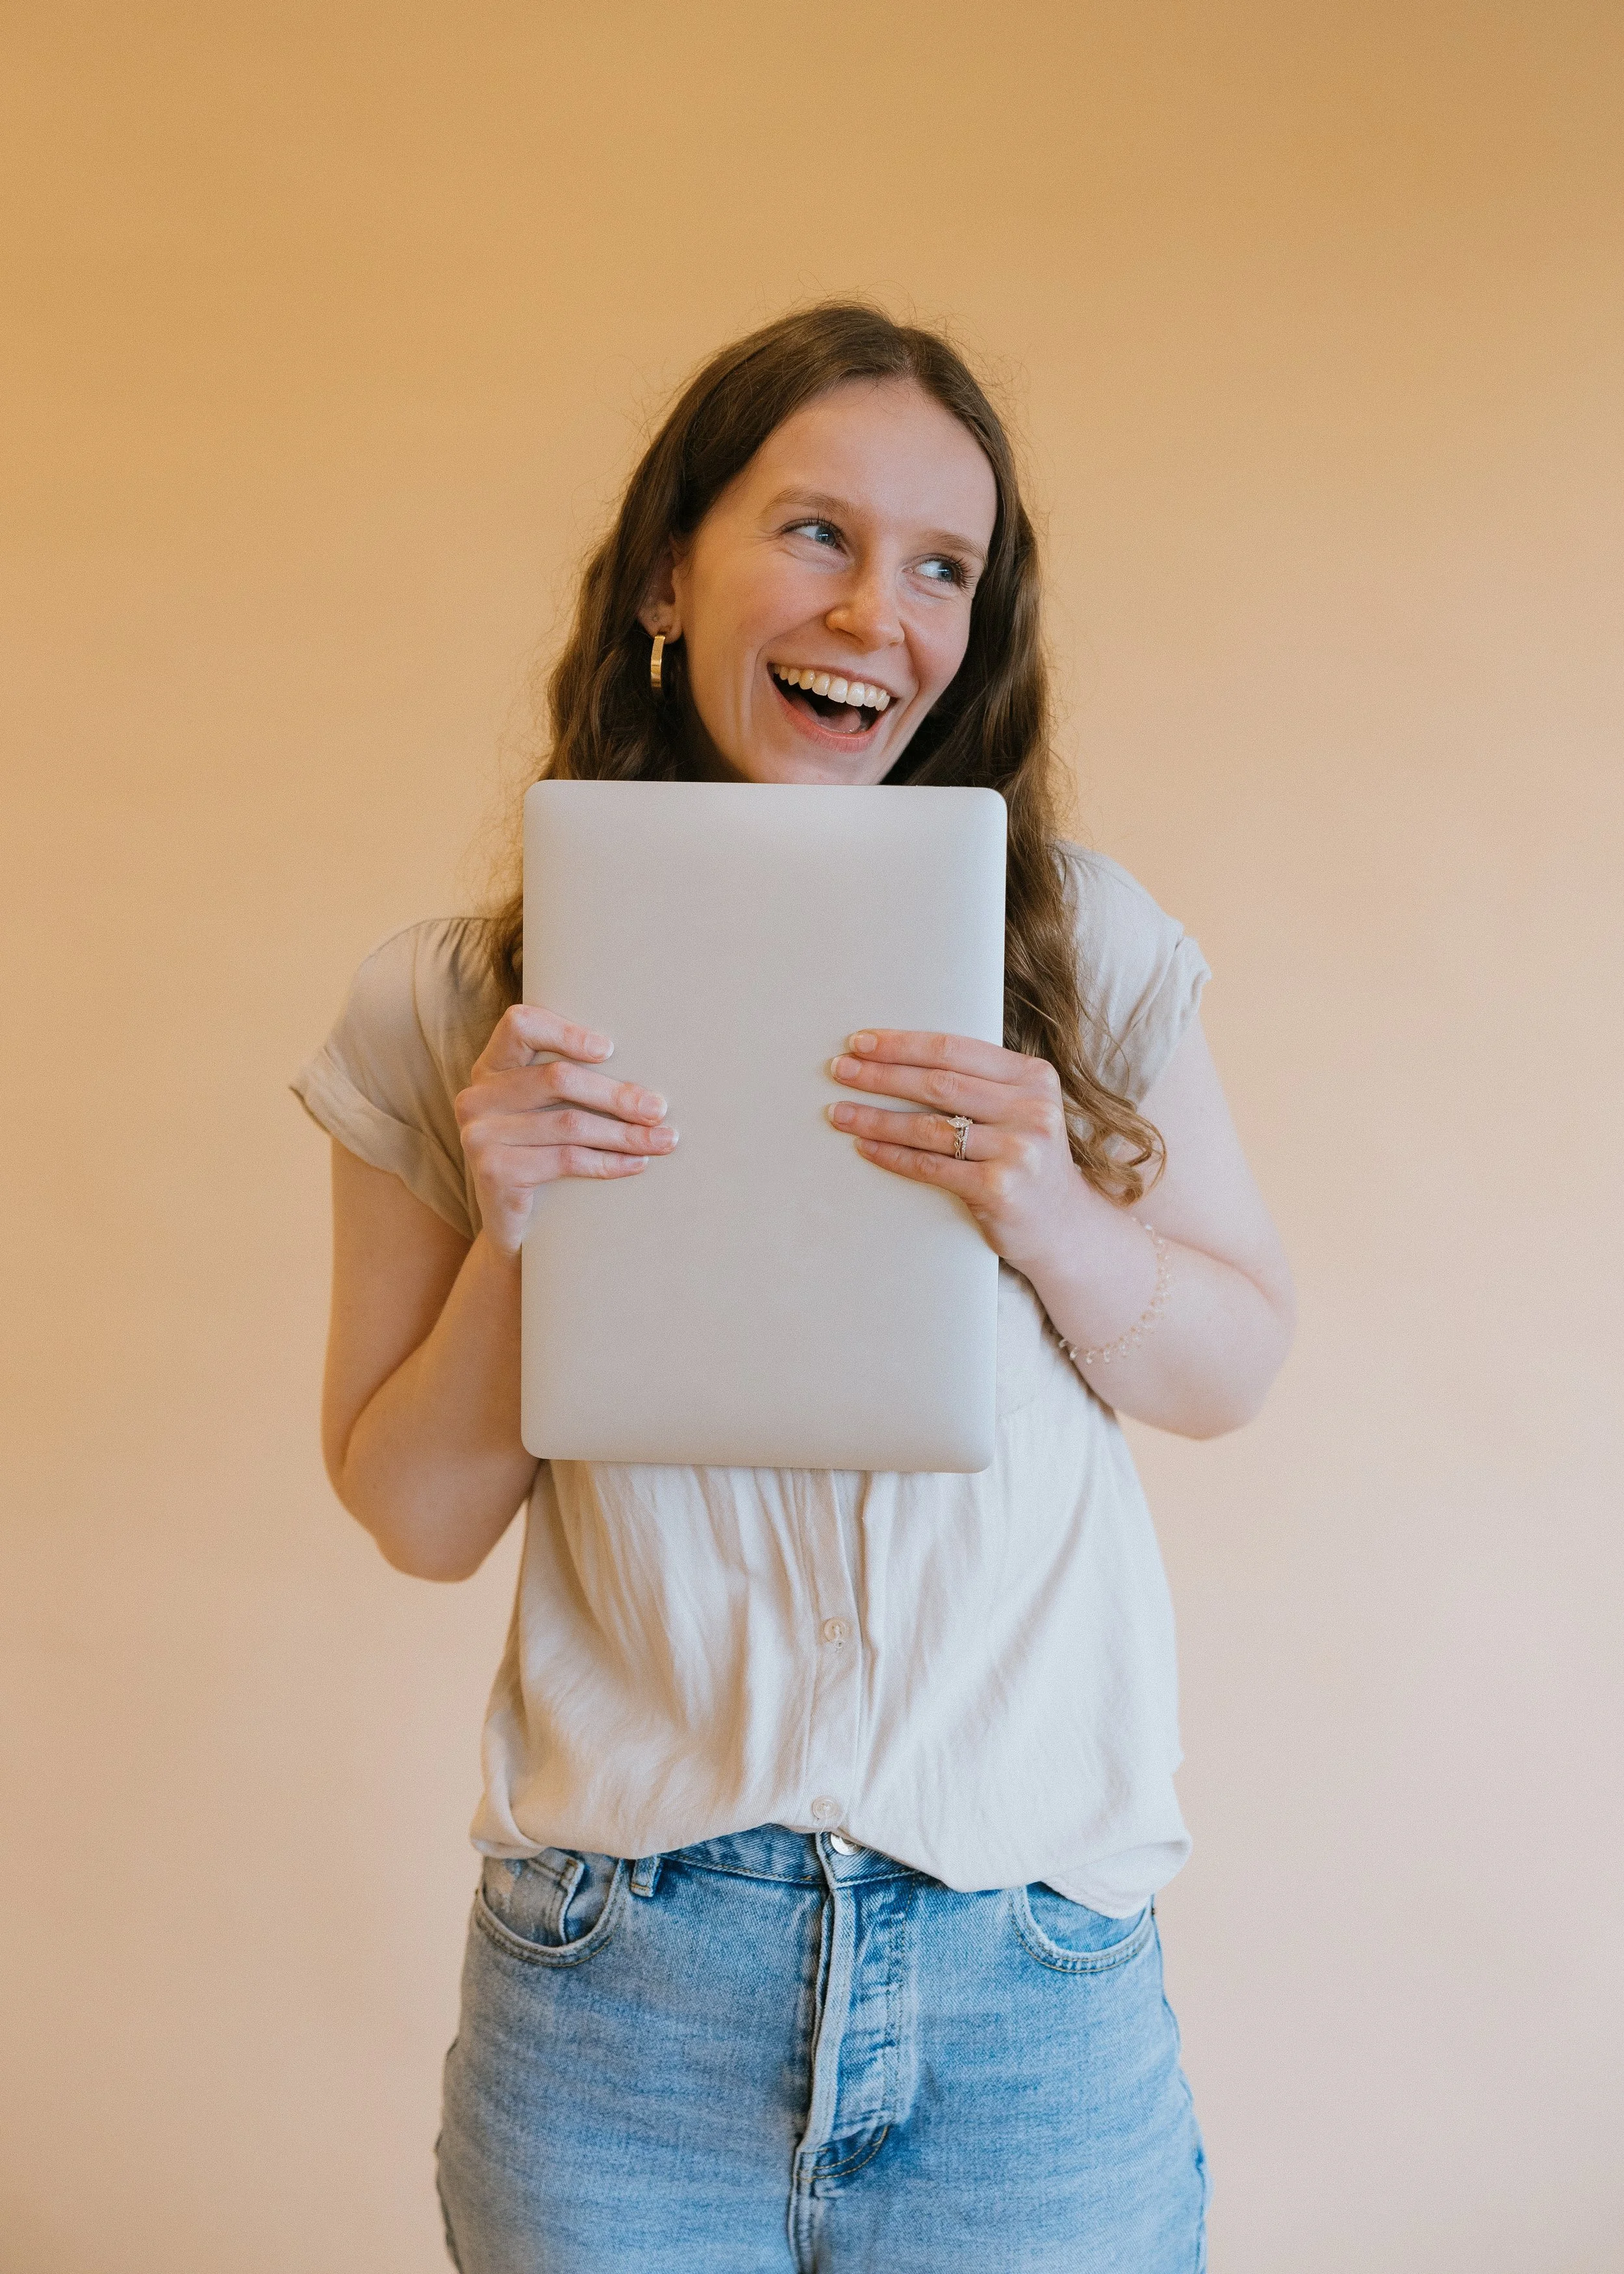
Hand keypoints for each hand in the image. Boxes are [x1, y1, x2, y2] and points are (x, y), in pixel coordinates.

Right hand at [455, 1004, 676, 1255]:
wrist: (514, 1230)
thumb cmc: (542, 1158)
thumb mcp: (547, 1114)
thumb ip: (567, 1086)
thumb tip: (644, 1080)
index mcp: (490, 1068)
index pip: (520, 1025)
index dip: (565, 1032)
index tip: (610, 1051)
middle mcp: (477, 1096)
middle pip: (557, 1078)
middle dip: (617, 1094)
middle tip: (659, 1109)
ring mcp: (479, 1134)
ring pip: (569, 1123)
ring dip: (625, 1133)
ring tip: (663, 1140)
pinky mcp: (492, 1171)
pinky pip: (566, 1160)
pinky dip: (608, 1162)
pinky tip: (637, 1164)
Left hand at [826, 1029, 1084, 1271]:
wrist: (1064, 1226)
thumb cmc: (1026, 1158)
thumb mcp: (1019, 1109)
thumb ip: (979, 1082)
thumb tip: (899, 1058)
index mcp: (1033, 1076)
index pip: (955, 1049)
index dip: (902, 1044)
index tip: (861, 1042)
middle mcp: (1030, 1108)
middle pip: (938, 1082)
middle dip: (881, 1075)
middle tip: (840, 1069)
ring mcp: (1017, 1149)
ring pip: (928, 1126)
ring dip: (875, 1117)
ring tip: (839, 1111)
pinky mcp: (998, 1188)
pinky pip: (929, 1166)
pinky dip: (891, 1154)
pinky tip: (865, 1146)